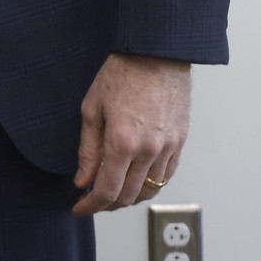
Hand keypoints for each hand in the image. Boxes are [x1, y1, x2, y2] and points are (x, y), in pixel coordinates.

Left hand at [72, 52, 190, 214]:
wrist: (156, 53)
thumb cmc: (123, 73)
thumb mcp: (92, 109)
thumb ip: (88, 150)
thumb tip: (82, 179)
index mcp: (123, 142)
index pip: (106, 191)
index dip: (90, 206)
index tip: (79, 207)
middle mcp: (148, 150)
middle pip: (127, 196)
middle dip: (106, 204)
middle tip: (92, 200)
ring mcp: (168, 148)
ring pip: (149, 191)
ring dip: (128, 198)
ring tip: (112, 191)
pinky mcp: (180, 142)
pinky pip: (166, 176)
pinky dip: (150, 185)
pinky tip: (136, 179)